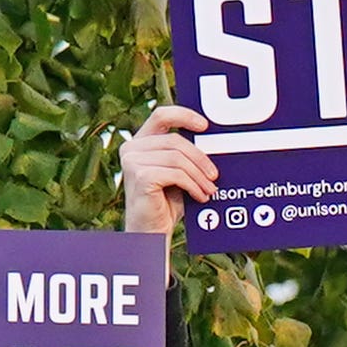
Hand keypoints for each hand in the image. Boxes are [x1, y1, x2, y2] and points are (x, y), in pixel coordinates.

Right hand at [119, 102, 219, 236]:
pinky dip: (193, 186)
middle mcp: (131, 148)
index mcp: (140, 141)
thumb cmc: (167, 202)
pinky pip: (176, 174)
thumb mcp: (178, 172)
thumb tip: (213, 142)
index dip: (184, 115)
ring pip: (178, 158)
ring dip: (199, 176)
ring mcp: (132, 161)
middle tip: (215, 176)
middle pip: (176, 141)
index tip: (205, 126)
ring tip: (210, 190)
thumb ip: (185, 155)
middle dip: (200, 158)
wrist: (151, 231)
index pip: (161, 115)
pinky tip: (200, 196)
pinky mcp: (140, 176)